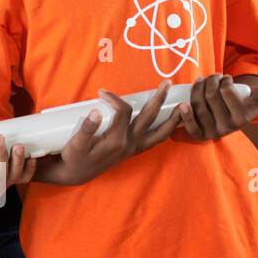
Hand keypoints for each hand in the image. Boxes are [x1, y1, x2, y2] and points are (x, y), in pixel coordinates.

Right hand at [34, 81, 180, 185]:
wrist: (76, 174)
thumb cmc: (74, 158)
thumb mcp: (75, 144)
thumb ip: (86, 128)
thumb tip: (96, 110)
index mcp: (116, 140)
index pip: (123, 111)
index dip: (114, 98)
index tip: (102, 92)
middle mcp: (129, 144)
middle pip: (149, 118)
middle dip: (159, 99)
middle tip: (167, 83)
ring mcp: (133, 148)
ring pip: (159, 133)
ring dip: (172, 120)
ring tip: (183, 107)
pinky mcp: (132, 151)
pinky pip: (155, 140)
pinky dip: (165, 131)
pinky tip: (169, 124)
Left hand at [173, 74, 257, 141]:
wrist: (231, 115)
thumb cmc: (244, 102)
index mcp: (241, 119)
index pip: (227, 93)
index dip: (225, 82)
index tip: (227, 78)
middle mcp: (226, 128)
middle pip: (210, 98)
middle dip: (210, 81)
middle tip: (212, 76)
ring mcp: (212, 132)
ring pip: (198, 105)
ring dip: (197, 89)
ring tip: (201, 80)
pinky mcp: (199, 134)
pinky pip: (191, 127)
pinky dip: (185, 115)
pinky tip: (183, 104)